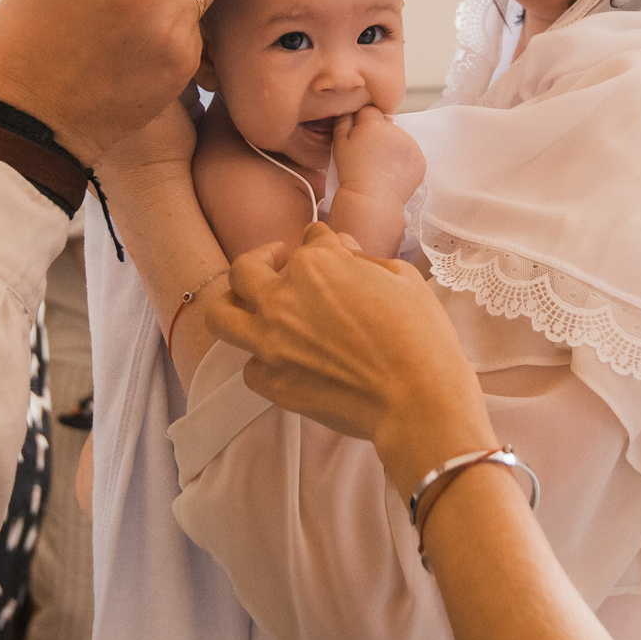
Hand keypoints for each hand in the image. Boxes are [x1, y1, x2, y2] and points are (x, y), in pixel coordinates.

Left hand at [208, 225, 493, 494]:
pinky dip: (260, 359)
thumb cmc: (421, 336)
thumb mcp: (402, 278)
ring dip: (231, 302)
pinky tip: (279, 358)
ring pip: (220, 314)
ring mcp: (270, 343)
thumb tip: (343, 251)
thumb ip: (364, 259)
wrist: (416, 400)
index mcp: (317, 264)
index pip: (309, 239)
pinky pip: (248, 366)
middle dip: (262, 259)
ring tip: (248, 305)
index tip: (335, 254)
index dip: (325, 244)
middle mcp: (282, 298)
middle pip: (245, 268)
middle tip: (277, 264)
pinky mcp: (272, 382)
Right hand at [329, 106, 424, 206]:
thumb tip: (349, 109)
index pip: (370, 111)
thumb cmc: (352, 173)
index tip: (360, 138)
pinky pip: (410, 152)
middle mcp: (395, 130)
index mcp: (374, 123)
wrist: (372, 199)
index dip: (363, 123)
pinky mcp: (419, 158)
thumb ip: (343, 121)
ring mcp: (410, 144)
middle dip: (379, 133)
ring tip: (382, 164)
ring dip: (393, 145)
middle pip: (387, 123)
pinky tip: (392, 171)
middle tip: (370, 153)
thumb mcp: (339, 144)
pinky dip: (404, 159)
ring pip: (400, 137)